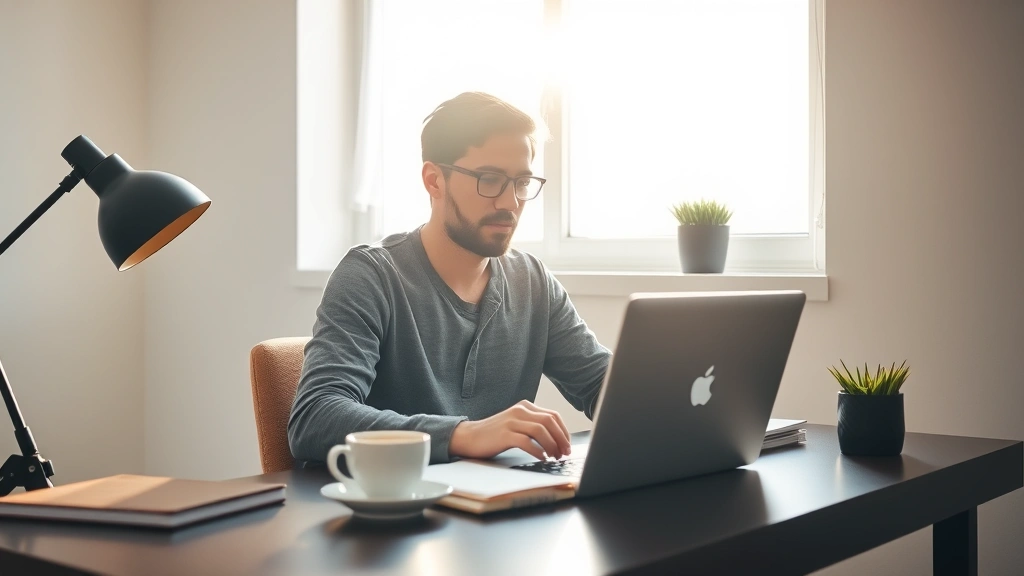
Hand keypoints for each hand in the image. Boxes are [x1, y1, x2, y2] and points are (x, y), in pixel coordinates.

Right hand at [449, 400, 571, 460]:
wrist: (469, 436)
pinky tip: (542, 458)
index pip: (553, 415)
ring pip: (541, 430)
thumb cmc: (495, 434)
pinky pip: (527, 442)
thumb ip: (533, 425)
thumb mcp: (516, 424)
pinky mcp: (504, 434)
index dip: (564, 431)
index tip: (567, 445)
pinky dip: (538, 451)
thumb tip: (557, 440)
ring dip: (552, 445)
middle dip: (561, 439)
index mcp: (525, 406)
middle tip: (565, 453)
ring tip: (555, 457)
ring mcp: (511, 422)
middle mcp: (520, 411)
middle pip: (550, 421)